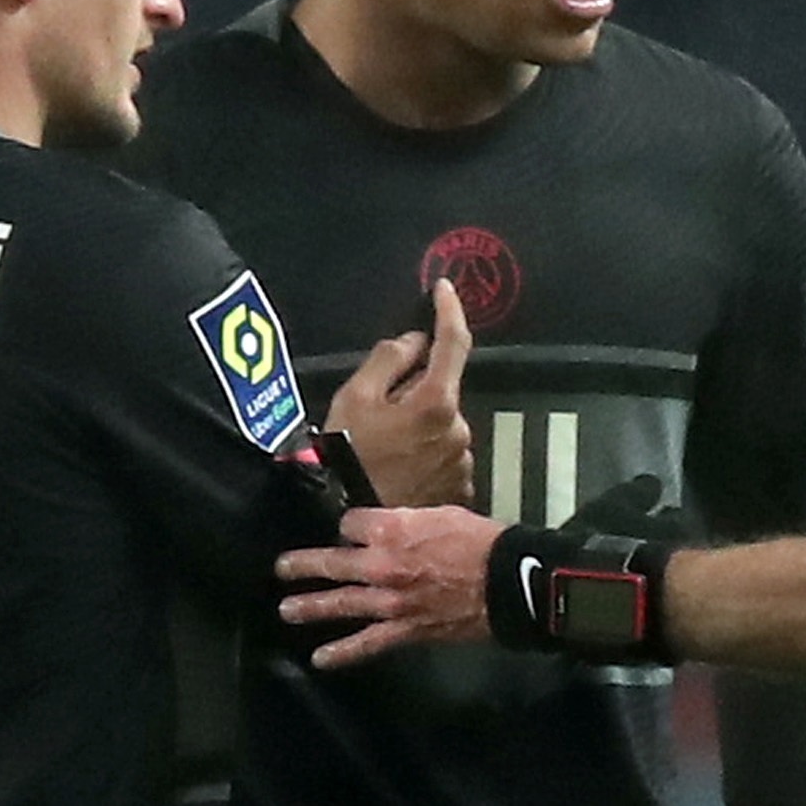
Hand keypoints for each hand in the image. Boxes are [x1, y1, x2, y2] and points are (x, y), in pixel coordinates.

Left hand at [277, 504, 505, 669]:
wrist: (508, 582)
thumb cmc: (481, 542)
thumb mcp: (441, 514)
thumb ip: (406, 521)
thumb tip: (389, 526)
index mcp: (391, 529)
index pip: (351, 523)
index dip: (349, 525)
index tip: (350, 529)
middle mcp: (381, 564)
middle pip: (332, 561)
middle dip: (303, 565)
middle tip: (282, 568)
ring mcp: (389, 601)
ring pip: (340, 602)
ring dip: (310, 607)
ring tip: (286, 610)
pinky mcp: (402, 629)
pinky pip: (367, 643)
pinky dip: (342, 653)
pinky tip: (320, 659)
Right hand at [321, 275, 477, 507]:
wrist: (345, 517)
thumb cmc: (346, 454)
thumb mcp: (354, 397)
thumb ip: (389, 359)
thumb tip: (416, 340)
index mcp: (436, 401)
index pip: (453, 342)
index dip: (450, 310)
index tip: (445, 289)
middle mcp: (459, 429)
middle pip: (443, 392)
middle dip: (418, 391)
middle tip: (379, 411)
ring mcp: (461, 462)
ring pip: (443, 427)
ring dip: (422, 427)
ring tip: (385, 449)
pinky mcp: (458, 488)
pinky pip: (444, 457)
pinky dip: (426, 455)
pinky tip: (399, 469)